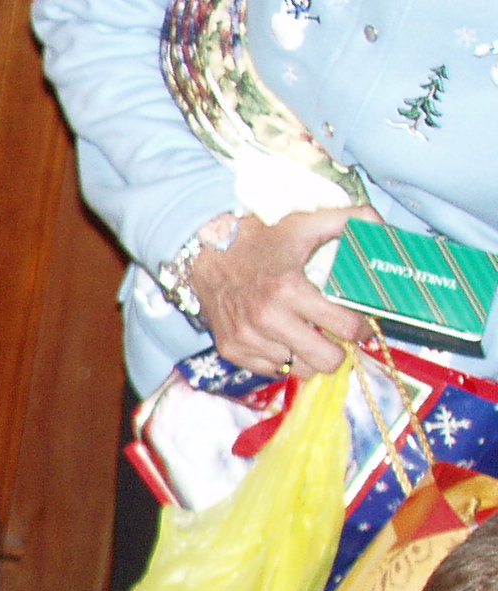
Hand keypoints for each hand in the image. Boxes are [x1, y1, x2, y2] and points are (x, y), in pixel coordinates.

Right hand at [192, 206, 376, 377]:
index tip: (361, 324)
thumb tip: (384, 230)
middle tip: (336, 337)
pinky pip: (271, 370)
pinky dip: (281, 358)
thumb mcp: (307, 221)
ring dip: (308, 355)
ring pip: (298, 369)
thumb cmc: (261, 237)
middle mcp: (267, 319)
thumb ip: (352, 220)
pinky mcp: (231, 350)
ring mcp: (247, 338)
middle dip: (339, 350)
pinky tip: (282, 338)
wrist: (205, 250)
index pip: (346, 328)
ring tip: (308, 336)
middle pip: (325, 361)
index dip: (362, 328)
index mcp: (289, 289)